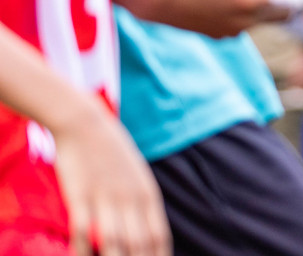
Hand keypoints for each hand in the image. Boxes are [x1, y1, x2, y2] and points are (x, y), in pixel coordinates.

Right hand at [52, 102, 170, 255]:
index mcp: (148, 194)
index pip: (159, 236)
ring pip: (113, 241)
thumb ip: (142, 203)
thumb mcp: (137, 176)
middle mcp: (131, 198)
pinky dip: (82, 249)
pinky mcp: (80, 194)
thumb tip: (146, 230)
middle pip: (138, 244)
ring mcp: (105, 197)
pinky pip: (82, 230)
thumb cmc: (112, 153)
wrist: (86, 124)